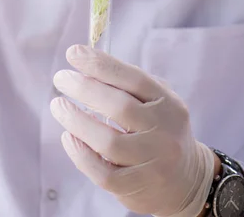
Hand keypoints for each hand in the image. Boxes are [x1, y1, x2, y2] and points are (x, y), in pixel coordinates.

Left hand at [51, 45, 214, 216]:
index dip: (101, 65)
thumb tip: (87, 64)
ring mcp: (152, 163)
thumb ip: (128, 84)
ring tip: (58, 106)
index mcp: (169, 104)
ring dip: (77, 120)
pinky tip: (69, 137)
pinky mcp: (136, 189)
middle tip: (61, 78)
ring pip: (109, 142)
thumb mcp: (157, 101)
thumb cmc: (159, 129)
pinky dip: (81, 154)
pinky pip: (103, 173)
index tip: (74, 54)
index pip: (134, 79)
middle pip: (120, 107)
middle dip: (85, 88)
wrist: (186, 180)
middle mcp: (164, 132)